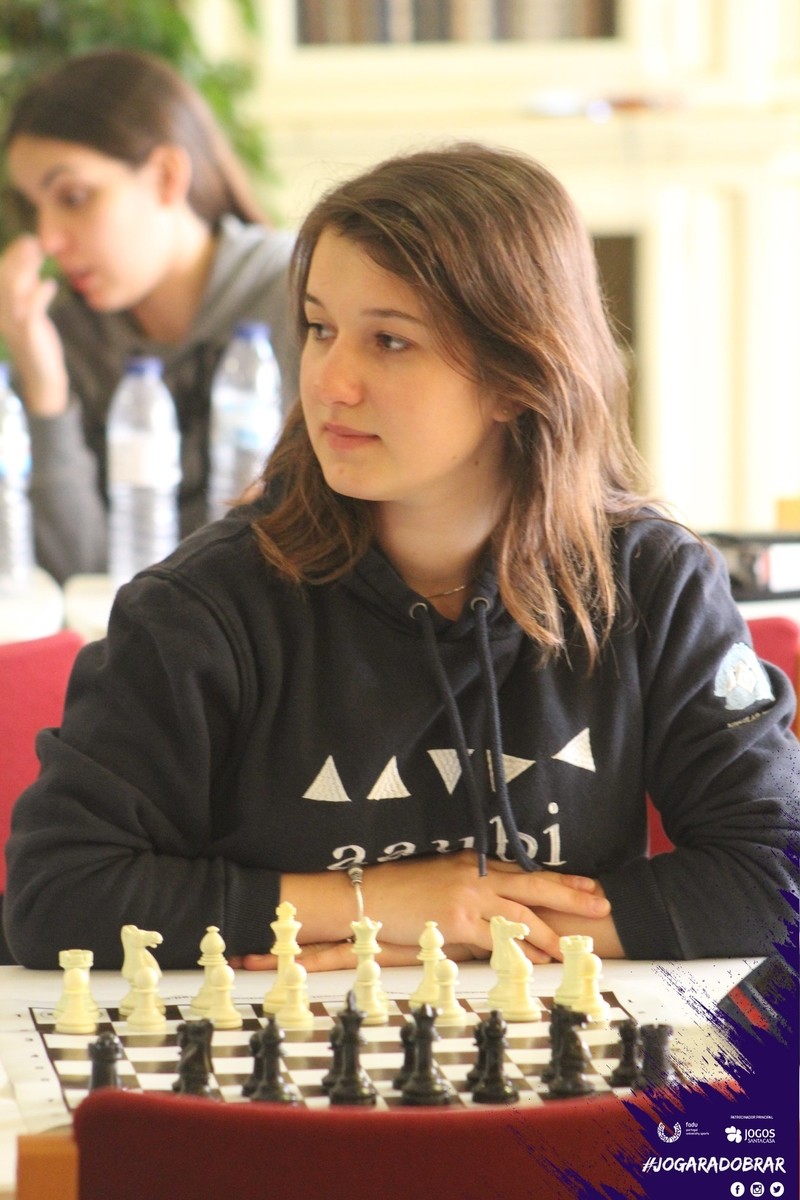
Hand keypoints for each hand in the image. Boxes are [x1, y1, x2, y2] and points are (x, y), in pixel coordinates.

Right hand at [0, 235, 68, 415]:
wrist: (43, 375)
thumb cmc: (38, 341)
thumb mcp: (31, 311)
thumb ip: (29, 289)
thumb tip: (33, 263)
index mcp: (1, 305)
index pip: (1, 274)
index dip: (12, 255)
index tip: (29, 240)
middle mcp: (2, 312)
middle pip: (4, 277)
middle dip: (18, 256)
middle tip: (34, 240)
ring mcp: (13, 323)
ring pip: (14, 289)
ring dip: (27, 268)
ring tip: (41, 254)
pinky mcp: (28, 334)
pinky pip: (30, 310)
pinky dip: (39, 294)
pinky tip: (50, 284)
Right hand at [232, 851, 615, 970]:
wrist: (366, 895)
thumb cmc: (397, 891)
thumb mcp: (438, 881)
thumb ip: (469, 893)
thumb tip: (493, 913)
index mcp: (474, 863)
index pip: (524, 871)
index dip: (558, 879)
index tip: (586, 883)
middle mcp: (477, 874)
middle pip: (534, 885)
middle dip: (571, 895)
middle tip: (600, 902)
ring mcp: (469, 895)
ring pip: (522, 913)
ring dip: (552, 931)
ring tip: (576, 944)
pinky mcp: (458, 918)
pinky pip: (497, 937)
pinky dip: (520, 950)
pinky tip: (537, 960)